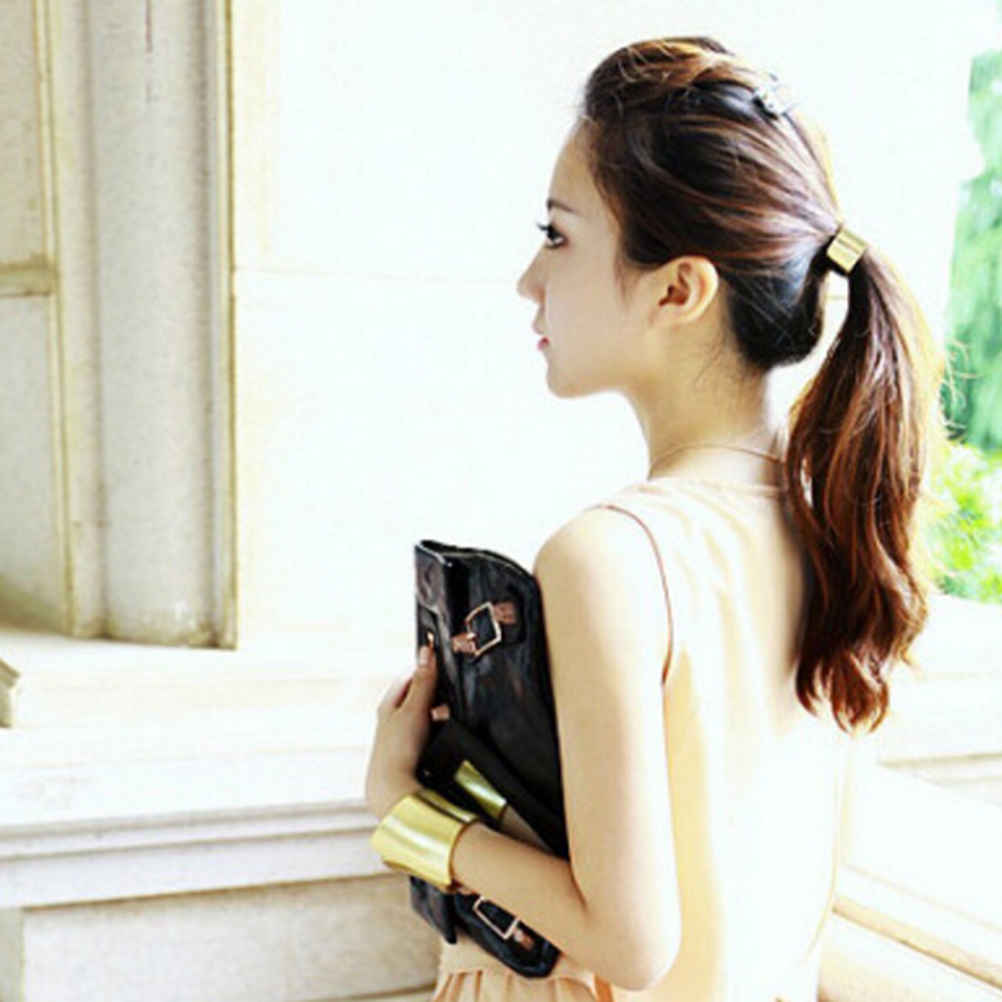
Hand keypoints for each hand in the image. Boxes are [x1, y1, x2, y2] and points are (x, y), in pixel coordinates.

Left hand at [365, 636, 439, 818]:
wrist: (394, 789)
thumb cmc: (398, 748)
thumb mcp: (414, 709)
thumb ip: (423, 681)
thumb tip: (427, 650)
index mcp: (387, 705)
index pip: (408, 677)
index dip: (426, 670)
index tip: (444, 667)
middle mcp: (390, 720)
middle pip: (417, 697)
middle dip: (436, 695)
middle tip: (452, 694)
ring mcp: (399, 738)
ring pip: (424, 717)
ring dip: (439, 715)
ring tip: (452, 717)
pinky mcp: (408, 755)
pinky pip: (428, 736)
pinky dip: (438, 733)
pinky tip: (447, 738)